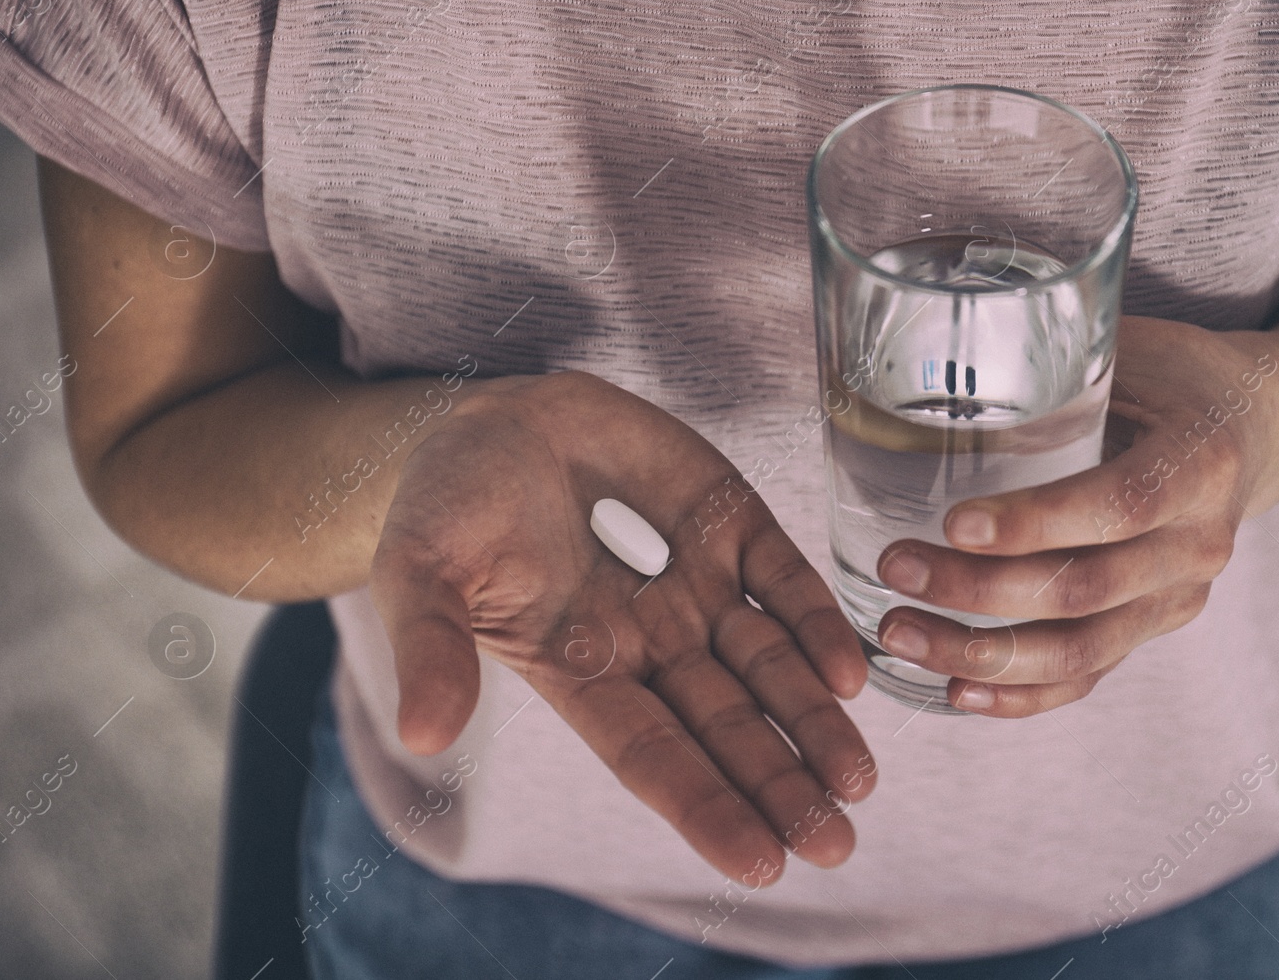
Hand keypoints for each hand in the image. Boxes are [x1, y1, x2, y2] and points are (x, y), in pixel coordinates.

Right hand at [369, 371, 876, 883]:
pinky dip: (816, 622)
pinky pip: (780, 579)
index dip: (704, 806)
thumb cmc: (443, 506)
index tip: (762, 863)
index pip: (649, 753)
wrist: (486, 416)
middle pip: (724, 724)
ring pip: (767, 663)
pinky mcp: (728, 519)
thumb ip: (431, 649)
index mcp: (577, 669)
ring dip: (812, 719)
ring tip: (857, 778)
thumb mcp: (420, 574)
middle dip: (779, 783)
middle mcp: (647, 640)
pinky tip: (849, 673)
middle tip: (836, 842)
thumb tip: (424, 734)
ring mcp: (694, 583)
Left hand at [873, 315, 1278, 716]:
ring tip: (899, 633)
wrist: (1256, 424)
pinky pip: (1089, 675)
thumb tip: (925, 350)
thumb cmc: (1172, 374)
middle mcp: (1199, 541)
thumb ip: (1052, 359)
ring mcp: (1180, 595)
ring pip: (1081, 649)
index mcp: (1201, 459)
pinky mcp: (1155, 625)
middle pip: (1085, 589)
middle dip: (979, 592)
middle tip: (894, 568)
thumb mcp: (1130, 347)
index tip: (953, 523)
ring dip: (983, 654)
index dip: (1036, 523)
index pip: (1120, 503)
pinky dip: (1021, 694)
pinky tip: (955, 690)